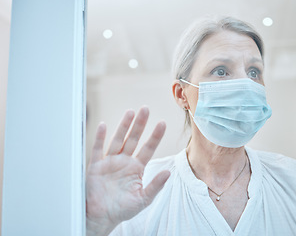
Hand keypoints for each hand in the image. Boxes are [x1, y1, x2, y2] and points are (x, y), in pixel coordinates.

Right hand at [86, 107, 169, 235]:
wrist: (101, 217)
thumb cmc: (122, 209)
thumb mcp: (143, 199)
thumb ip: (155, 185)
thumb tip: (168, 172)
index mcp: (136, 168)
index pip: (148, 148)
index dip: (155, 136)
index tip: (162, 123)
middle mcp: (124, 161)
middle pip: (133, 139)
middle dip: (140, 124)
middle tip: (146, 109)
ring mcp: (110, 162)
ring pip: (118, 140)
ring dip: (123, 126)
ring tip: (130, 112)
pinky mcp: (96, 166)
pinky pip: (98, 149)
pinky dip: (100, 137)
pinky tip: (104, 126)